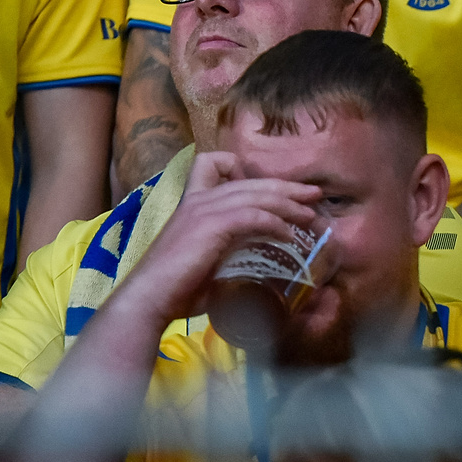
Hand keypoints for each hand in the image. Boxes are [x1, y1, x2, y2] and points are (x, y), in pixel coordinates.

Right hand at [115, 150, 319, 322]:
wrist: (148, 299)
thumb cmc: (174, 289)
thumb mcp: (203, 260)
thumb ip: (225, 251)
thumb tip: (254, 265)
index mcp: (191, 203)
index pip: (209, 163)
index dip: (238, 166)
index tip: (265, 185)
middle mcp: (198, 200)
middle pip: (250, 181)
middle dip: (286, 187)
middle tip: (313, 194)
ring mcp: (204, 210)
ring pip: (257, 195)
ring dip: (289, 204)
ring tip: (311, 214)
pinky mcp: (211, 226)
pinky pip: (254, 216)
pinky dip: (276, 223)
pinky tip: (290, 236)